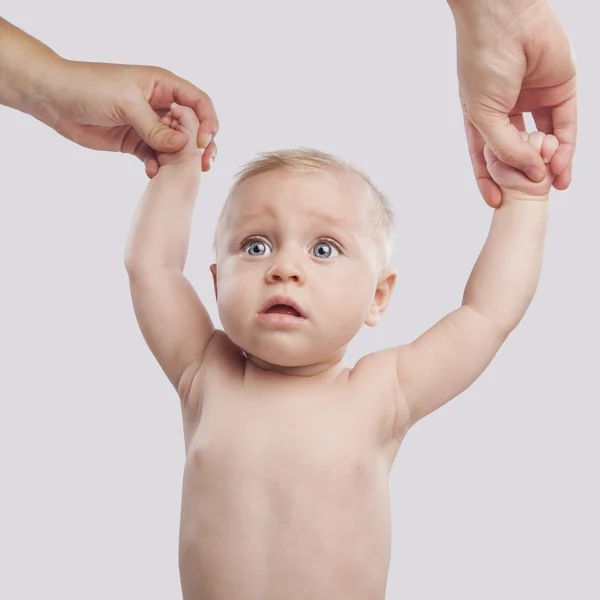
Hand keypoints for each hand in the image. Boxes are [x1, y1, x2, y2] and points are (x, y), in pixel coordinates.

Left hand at [36, 59, 218, 177]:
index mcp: (163, 85)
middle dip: (200, 147)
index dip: (207, 122)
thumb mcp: (126, 103)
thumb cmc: (88, 87)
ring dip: (179, 161)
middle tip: (203, 166)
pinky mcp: (135, 142)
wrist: (53, 98)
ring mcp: (148, 125)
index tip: (201, 142)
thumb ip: (155, 127)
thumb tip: (184, 145)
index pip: (198, 103)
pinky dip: (158, 166)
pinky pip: (156, 157)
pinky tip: (151, 172)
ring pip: (176, 146)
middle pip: (193, 127)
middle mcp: (160, 105)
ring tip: (175, 173)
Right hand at [452, 0, 576, 206]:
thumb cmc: (482, 64)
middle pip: (518, 150)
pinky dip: (566, 147)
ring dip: (550, 164)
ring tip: (552, 186)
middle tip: (529, 195)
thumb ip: (506, 148)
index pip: (487, 155)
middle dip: (524, 173)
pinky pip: (566, 124)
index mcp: (482, 116)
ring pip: (545, 140)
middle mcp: (508, 110)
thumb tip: (533, 173)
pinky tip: (562, 166)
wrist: (505, 20)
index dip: (491, 179)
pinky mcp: (560, 88)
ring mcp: (534, 99)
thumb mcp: (484, 116)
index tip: (496, 202)